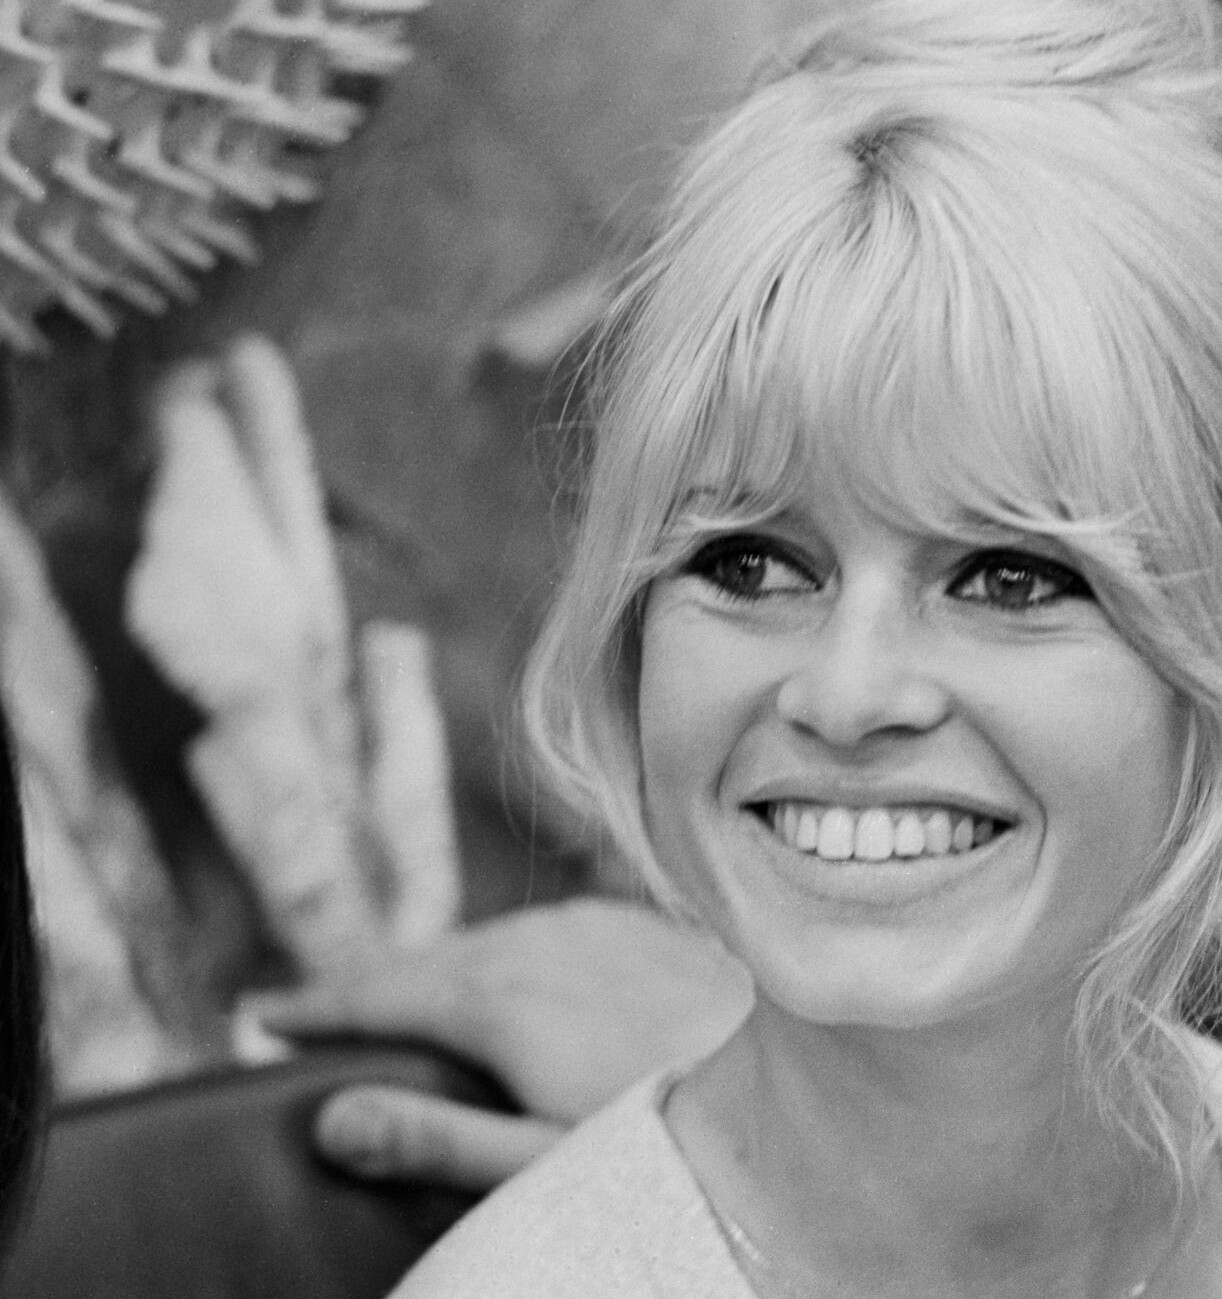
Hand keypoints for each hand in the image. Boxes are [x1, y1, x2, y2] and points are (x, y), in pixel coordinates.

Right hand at [253, 898, 751, 1188]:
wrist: (802, 1070)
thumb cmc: (667, 1133)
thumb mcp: (545, 1162)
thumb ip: (437, 1140)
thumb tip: (330, 1120)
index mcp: (494, 999)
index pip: (375, 995)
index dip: (310, 1008)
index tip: (254, 1014)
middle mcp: (529, 942)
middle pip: (418, 961)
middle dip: (360, 987)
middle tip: (306, 1010)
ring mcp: (579, 924)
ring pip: (475, 941)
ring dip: (426, 968)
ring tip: (389, 998)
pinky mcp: (619, 920)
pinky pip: (529, 931)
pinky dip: (490, 954)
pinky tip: (497, 976)